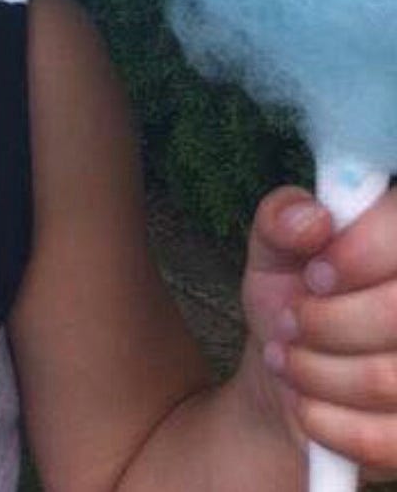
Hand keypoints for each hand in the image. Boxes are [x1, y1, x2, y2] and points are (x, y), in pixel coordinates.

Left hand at [242, 183, 396, 481]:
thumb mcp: (273, 251)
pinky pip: (384, 441)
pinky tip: (306, 405)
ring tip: (287, 358)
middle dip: (324, 322)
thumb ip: (282, 219)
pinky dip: (327, 422)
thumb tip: (313, 218)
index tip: (314, 275)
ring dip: (315, 372)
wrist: (291, 380)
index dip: (357, 256)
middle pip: (396, 314)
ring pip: (385, 381)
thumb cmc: (293, 299)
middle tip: (289, 322)